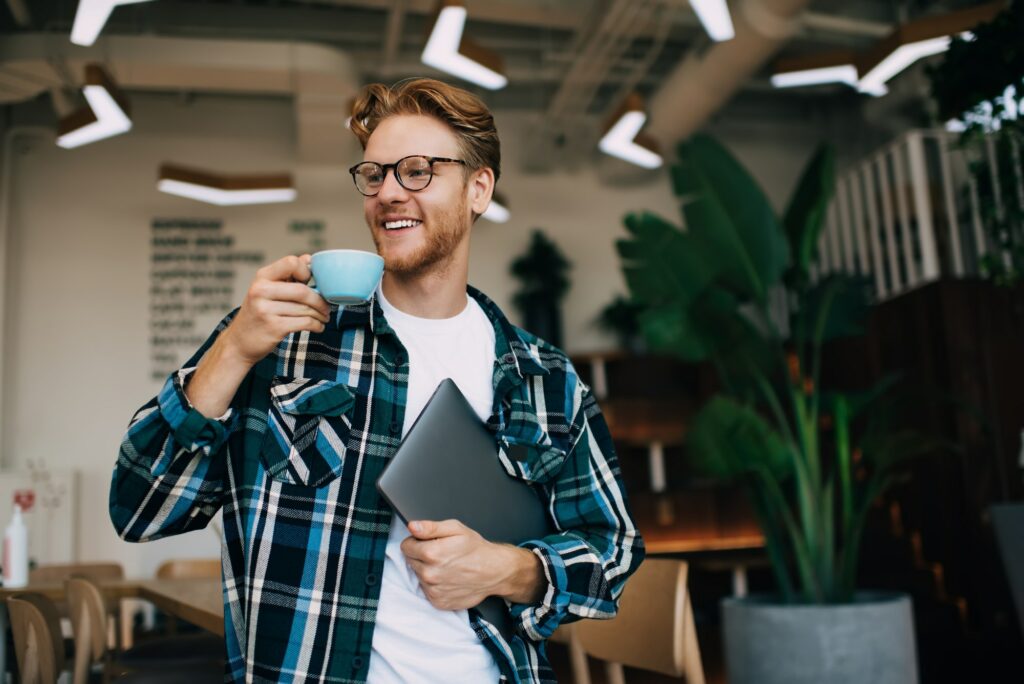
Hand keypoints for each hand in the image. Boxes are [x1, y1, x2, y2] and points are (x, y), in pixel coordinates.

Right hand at [221, 255, 330, 365]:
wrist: (239, 343)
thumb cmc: (258, 314)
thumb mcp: (266, 290)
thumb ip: (287, 275)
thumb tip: (308, 258)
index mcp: (262, 277)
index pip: (291, 262)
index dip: (306, 272)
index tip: (311, 283)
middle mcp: (261, 290)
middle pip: (302, 290)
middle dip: (320, 300)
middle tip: (327, 307)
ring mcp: (266, 309)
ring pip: (306, 309)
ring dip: (321, 315)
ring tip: (324, 318)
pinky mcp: (274, 327)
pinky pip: (305, 323)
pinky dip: (317, 325)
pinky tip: (318, 326)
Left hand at [400, 519, 544, 610]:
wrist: (494, 571)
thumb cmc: (476, 549)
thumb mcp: (455, 529)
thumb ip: (430, 527)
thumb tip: (412, 526)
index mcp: (431, 553)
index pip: (405, 546)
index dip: (416, 542)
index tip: (429, 542)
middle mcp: (429, 574)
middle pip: (410, 561)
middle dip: (422, 556)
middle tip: (442, 554)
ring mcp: (433, 590)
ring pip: (418, 576)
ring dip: (428, 570)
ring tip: (447, 566)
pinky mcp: (438, 602)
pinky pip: (426, 590)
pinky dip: (434, 584)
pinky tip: (448, 578)